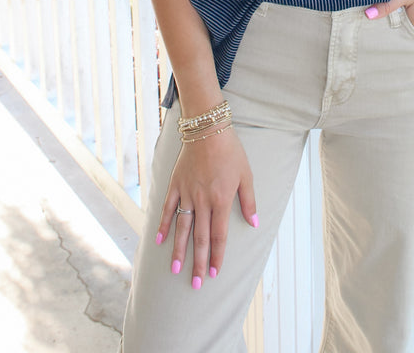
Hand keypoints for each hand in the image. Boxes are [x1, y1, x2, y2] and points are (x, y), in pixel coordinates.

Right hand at [156, 127, 256, 287]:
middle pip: (200, 238)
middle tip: (196, 284)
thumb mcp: (247, 175)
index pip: (219, 236)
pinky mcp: (175, 185)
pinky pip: (167, 209)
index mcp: (222, 200)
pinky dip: (162, 225)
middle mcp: (203, 201)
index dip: (217, 256)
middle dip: (198, 263)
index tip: (214, 273)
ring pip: (182, 228)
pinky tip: (158, 241)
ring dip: (179, 251)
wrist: (208, 129)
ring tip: (176, 271)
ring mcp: (187, 194)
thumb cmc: (231, 152)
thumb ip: (249, 201)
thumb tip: (254, 224)